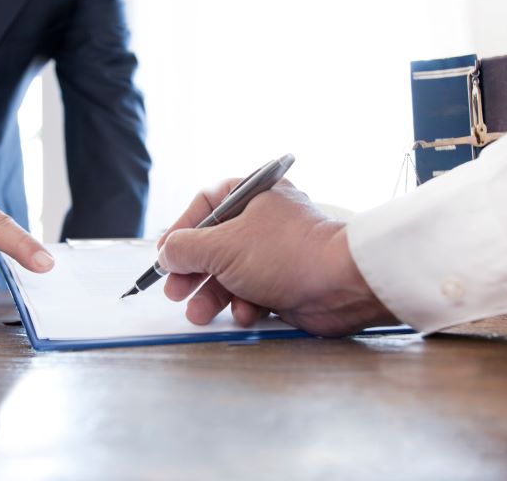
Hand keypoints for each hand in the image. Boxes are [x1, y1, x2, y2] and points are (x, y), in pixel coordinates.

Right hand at [157, 179, 396, 336]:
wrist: (342, 284)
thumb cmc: (285, 253)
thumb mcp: (222, 247)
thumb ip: (185, 249)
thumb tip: (165, 254)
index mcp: (252, 194)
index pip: (205, 205)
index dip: (180, 230)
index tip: (165, 255)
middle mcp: (263, 219)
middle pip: (213, 245)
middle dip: (193, 272)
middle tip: (176, 292)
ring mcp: (275, 251)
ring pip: (230, 272)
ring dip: (213, 295)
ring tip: (200, 313)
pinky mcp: (285, 280)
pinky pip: (252, 291)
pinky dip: (244, 304)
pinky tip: (245, 313)